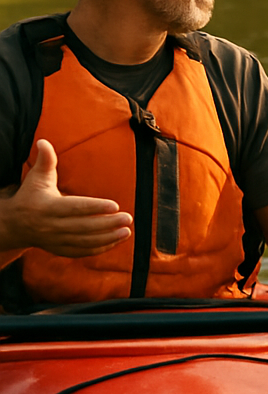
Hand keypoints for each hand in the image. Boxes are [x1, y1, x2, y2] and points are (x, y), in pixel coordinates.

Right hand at [3, 140, 132, 256]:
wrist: (13, 225)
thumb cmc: (30, 196)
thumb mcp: (36, 177)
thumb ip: (45, 161)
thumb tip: (44, 141)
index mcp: (48, 207)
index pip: (75, 208)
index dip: (95, 207)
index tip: (115, 205)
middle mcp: (51, 226)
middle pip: (83, 227)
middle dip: (107, 224)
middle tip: (128, 218)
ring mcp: (55, 240)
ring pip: (84, 242)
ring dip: (108, 238)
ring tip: (127, 231)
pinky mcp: (59, 250)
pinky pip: (81, 252)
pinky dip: (98, 249)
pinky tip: (116, 242)